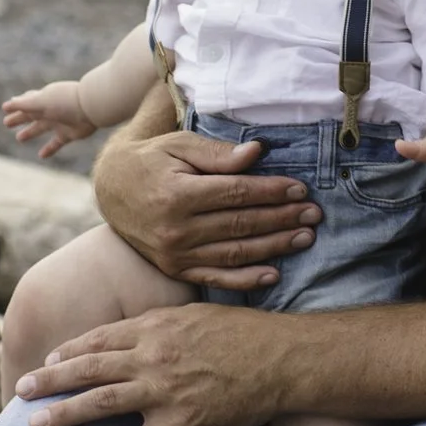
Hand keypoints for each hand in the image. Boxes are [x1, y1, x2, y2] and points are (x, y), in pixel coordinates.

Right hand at [0, 82, 94, 158]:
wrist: (91, 107)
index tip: (5, 108)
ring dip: (30, 132)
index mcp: (43, 99)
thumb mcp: (40, 101)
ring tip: (19, 138)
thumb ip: (23, 104)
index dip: (15, 106)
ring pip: (41, 128)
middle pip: (31, 115)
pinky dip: (49, 149)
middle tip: (6, 123)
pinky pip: (56, 143)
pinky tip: (41, 156)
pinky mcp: (69, 134)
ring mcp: (59, 122)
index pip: (26, 102)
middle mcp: (50, 110)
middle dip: (19, 119)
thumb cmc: (64, 101)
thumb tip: (6, 105)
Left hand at [18, 305, 290, 425]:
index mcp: (155, 326)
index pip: (100, 338)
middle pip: (88, 367)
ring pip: (101, 403)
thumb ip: (162, 323)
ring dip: (63, 415)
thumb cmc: (246, 334)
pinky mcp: (181, 423)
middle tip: (20, 391)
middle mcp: (152, 355)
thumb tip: (139, 329)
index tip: (48, 360)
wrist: (283, 358)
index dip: (69, 351)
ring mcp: (164, 390)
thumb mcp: (197, 315)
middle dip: (50, 380)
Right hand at [92, 128, 319, 290]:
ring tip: (305, 238)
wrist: (111, 190)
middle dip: (282, 218)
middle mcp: (176, 229)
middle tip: (314, 214)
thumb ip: (216, 153)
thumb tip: (256, 153)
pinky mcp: (175, 270)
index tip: (300, 188)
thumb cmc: (151, 160)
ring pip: (235, 253)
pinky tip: (273, 274)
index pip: (236, 194)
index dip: (271, 191)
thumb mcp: (178, 145)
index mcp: (177, 194)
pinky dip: (246, 280)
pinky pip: (215, 279)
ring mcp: (175, 254)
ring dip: (274, 247)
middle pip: (241, 224)